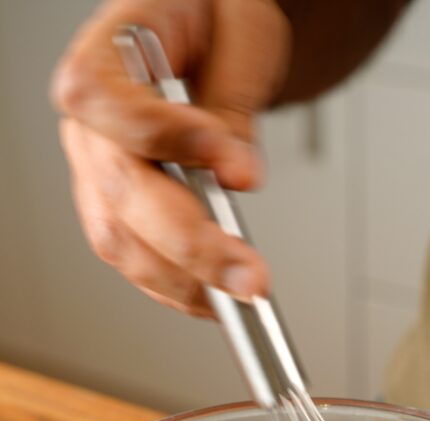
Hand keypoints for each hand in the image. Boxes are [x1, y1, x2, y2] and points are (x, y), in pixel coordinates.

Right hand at [51, 0, 290, 315]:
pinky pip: (136, 260)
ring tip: (241, 292)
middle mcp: (91, 121)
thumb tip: (234, 177)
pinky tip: (217, 296)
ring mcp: (100, 170)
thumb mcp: (241, 33)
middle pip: (119, 192)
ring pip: (120, 239)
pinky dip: (178, 287)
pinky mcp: (119, 210)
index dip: (161, 136)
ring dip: (185, 279)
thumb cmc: (216, 20)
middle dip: (191, 243)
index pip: (103, 99)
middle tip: (250, 275)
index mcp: (106, 53)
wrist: (212, 35)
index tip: (229, 164)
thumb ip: (233, 102)